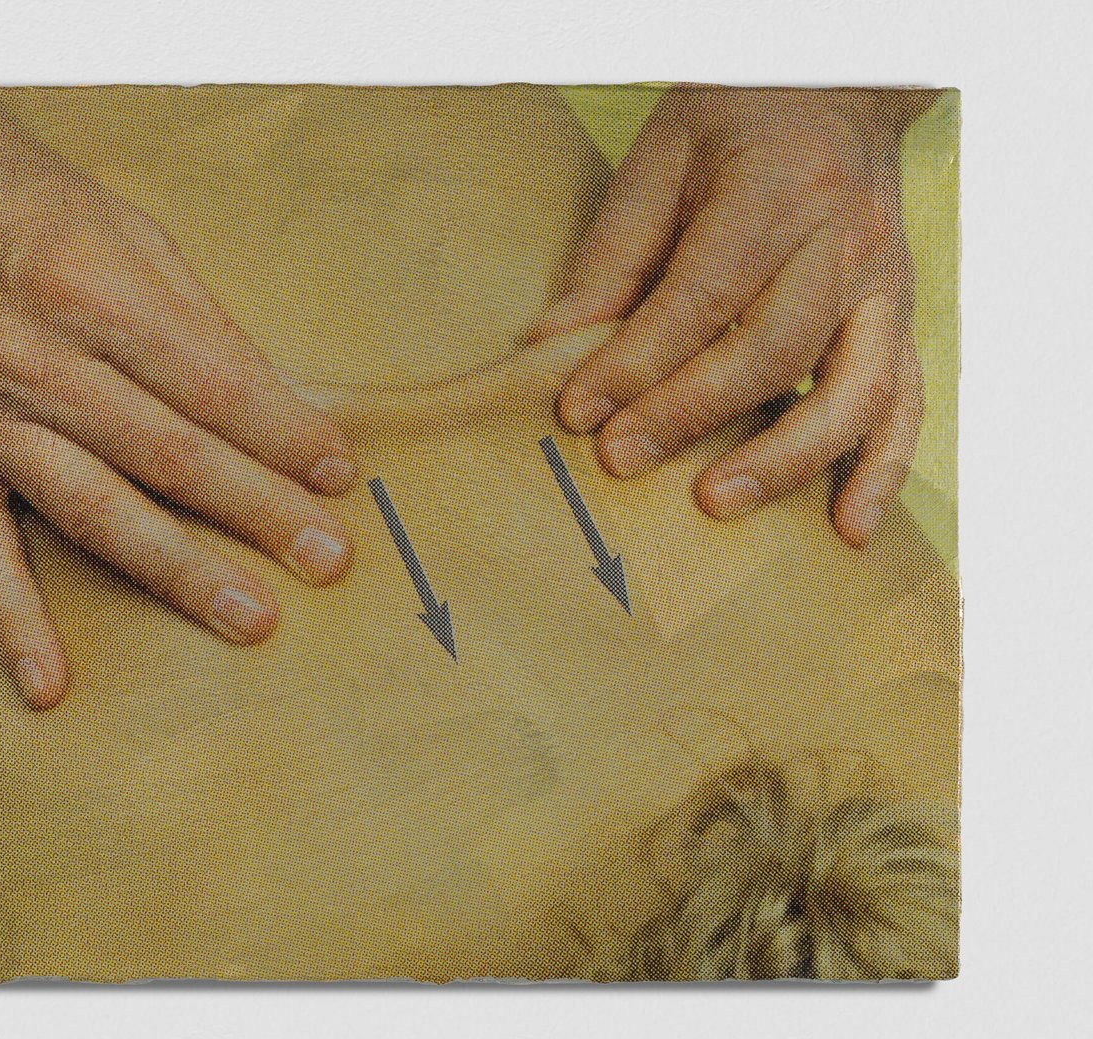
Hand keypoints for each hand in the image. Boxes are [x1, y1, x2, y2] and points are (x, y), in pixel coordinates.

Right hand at [0, 88, 355, 708]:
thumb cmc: (11, 190)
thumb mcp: (123, 225)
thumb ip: (196, 320)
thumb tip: (274, 405)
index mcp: (90, 287)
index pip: (214, 386)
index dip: (285, 434)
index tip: (338, 473)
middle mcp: (32, 358)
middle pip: (169, 456)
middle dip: (258, 511)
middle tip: (328, 559)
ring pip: (94, 513)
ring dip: (179, 572)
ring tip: (251, 619)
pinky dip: (12, 620)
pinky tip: (49, 684)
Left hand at [529, 88, 933, 545]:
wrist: (839, 90)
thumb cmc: (736, 122)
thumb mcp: (660, 158)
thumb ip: (612, 255)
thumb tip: (551, 347)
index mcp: (776, 188)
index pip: (702, 294)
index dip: (638, 361)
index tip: (579, 411)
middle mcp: (845, 240)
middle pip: (774, 349)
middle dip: (692, 415)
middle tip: (623, 462)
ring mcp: (886, 287)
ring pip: (854, 390)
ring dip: (785, 460)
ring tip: (717, 506)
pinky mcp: (903, 321)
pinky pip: (904, 405)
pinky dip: (882, 471)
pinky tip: (848, 530)